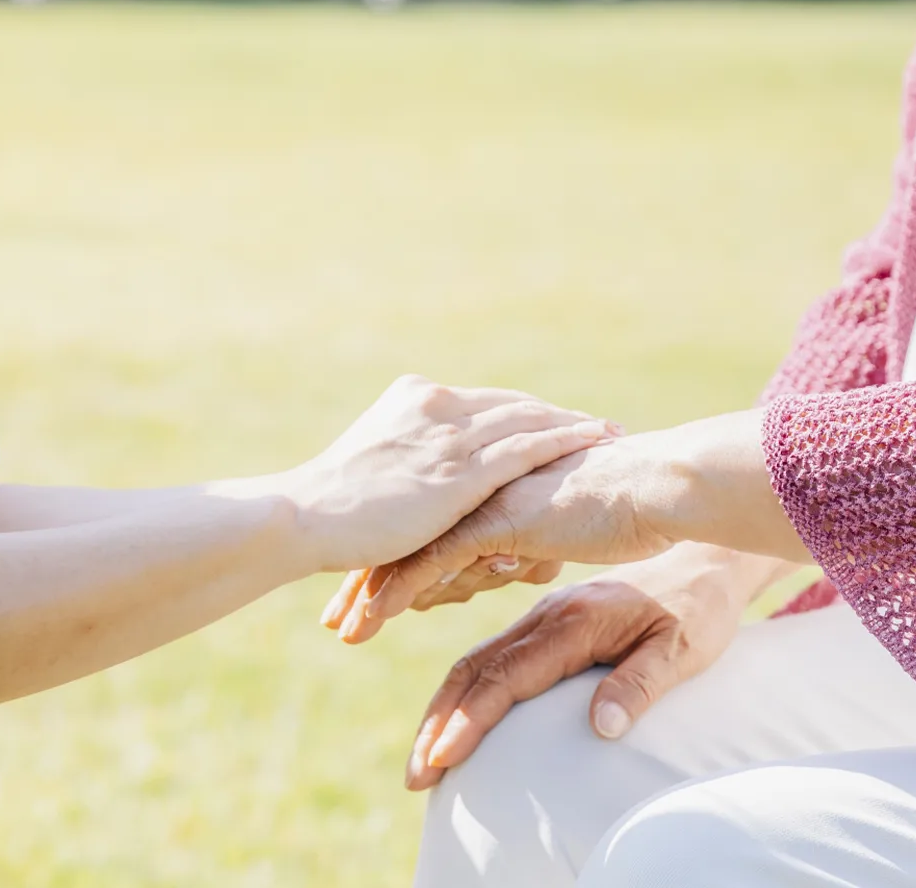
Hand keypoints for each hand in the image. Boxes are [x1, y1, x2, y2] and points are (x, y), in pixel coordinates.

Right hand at [276, 375, 617, 572]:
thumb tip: (420, 486)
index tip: (558, 418)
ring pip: (528, 421)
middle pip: (514, 406)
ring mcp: (449, 435)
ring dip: (574, 425)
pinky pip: (526, 447)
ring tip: (612, 433)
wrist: (303, 518)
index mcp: (413, 398)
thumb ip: (403, 464)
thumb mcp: (370, 470)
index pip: (485, 403)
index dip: (525, 411)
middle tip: (600, 425)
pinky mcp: (459, 471)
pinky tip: (595, 443)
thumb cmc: (327, 510)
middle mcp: (436, 405)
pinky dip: (565, 441)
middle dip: (559, 416)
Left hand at [331, 435, 683, 642]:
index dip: (391, 556)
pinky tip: (372, 617)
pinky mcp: (498, 518)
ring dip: (372, 591)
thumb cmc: (628, 509)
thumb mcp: (559, 529)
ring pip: (411, 547)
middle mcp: (478, 488)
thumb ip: (524, 540)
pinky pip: (435, 558)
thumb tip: (504, 558)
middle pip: (406, 533)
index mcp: (489, 485)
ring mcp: (485, 499)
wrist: (661, 488)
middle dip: (366, 577)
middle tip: (334, 618)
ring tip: (344, 630)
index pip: (425, 521)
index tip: (358, 592)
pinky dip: (398, 589)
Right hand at [401, 544, 794, 790]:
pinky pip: (492, 655)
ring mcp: (543, 615)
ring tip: (425, 758)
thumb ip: (641, 684)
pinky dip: (464, 690)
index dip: (470, 720)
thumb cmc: (698, 609)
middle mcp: (548, 614)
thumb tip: (602, 728)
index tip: (444, 758)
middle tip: (417, 775)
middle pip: (476, 669)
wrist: (705, 559)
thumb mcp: (684, 648)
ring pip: (476, 661)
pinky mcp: (547, 621)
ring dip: (444, 709)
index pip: (508, 676)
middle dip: (440, 722)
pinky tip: (455, 719)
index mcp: (576, 621)